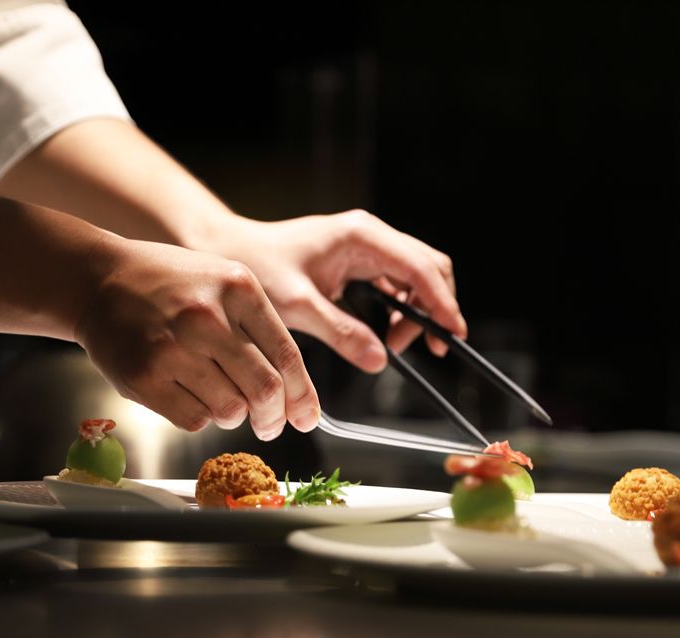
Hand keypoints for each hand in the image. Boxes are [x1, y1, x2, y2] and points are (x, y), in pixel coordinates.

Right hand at [76, 239, 319, 439]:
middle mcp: (208, 317)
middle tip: (269, 426)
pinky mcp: (145, 377)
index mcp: (238, 289)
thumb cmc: (167, 285)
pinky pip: (194, 419)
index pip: (287, 357)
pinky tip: (188, 395)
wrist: (98, 280)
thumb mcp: (221, 283)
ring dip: (232, 416)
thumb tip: (292, 391)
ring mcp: (174, 348)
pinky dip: (199, 417)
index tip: (306, 417)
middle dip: (273, 419)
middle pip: (265, 390)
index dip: (302, 397)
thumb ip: (257, 327)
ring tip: (219, 400)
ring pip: (230, 410)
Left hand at [201, 210, 464, 372]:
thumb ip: (341, 332)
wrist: (229, 251)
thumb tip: (380, 359)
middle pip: (428, 267)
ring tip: (398, 345)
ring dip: (416, 311)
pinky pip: (395, 283)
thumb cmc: (257, 269)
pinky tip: (385, 333)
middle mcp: (369, 235)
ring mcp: (366, 247)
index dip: (442, 302)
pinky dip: (399, 309)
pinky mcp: (359, 262)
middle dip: (434, 308)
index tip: (450, 335)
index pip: (420, 267)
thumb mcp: (298, 307)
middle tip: (427, 348)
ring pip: (415, 276)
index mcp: (361, 236)